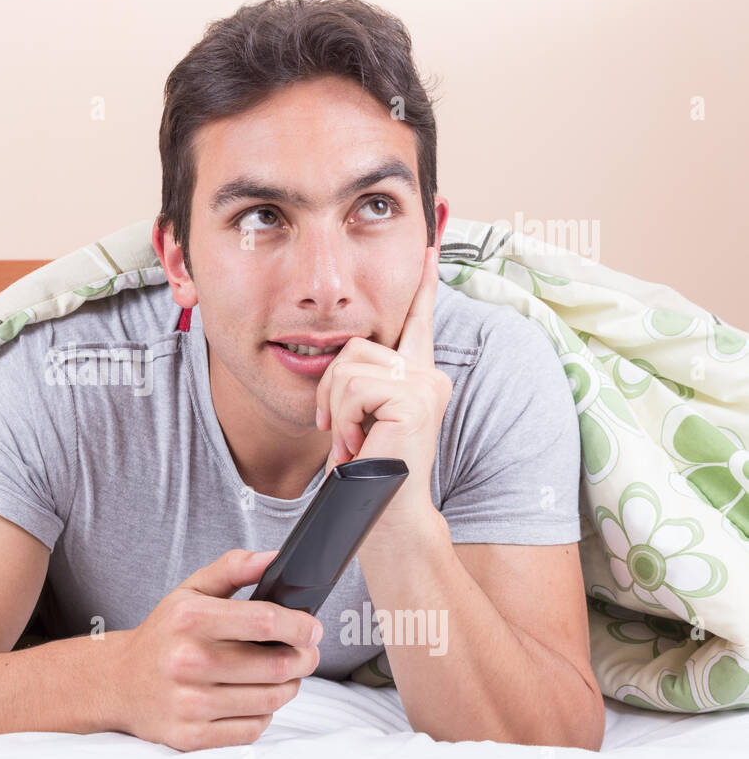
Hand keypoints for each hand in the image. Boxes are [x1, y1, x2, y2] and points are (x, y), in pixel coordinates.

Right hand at [111, 548, 321, 751]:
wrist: (118, 682)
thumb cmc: (163, 634)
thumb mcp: (190, 591)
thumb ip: (233, 568)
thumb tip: (276, 559)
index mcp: (189, 619)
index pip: (265, 621)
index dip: (301, 625)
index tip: (312, 628)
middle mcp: (188, 661)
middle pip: (276, 665)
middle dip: (304, 658)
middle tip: (306, 653)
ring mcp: (189, 703)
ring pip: (271, 700)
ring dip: (289, 686)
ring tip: (283, 674)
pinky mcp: (191, 736)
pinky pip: (253, 729)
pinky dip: (264, 714)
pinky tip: (254, 699)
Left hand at [315, 245, 451, 526]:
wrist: (381, 515)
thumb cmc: (364, 473)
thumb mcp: (355, 418)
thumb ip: (357, 382)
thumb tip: (339, 351)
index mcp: (414, 374)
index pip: (416, 318)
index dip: (421, 281)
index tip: (426, 243)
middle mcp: (427, 373)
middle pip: (353, 346)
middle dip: (330, 390)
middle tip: (339, 432)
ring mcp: (425, 384)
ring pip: (348, 367)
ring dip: (334, 411)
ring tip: (351, 443)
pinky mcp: (414, 398)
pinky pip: (353, 389)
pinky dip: (341, 420)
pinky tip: (355, 446)